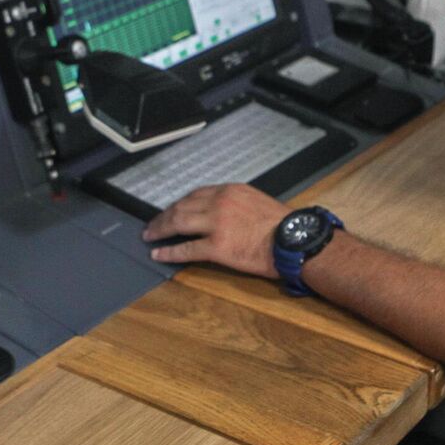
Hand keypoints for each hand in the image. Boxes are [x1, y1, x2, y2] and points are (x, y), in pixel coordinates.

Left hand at [142, 184, 287, 277]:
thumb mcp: (256, 201)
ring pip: (179, 223)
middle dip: (164, 216)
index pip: (195, 194)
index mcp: (229, 191)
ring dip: (160, 230)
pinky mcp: (216, 247)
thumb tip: (222, 213)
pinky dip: (169, 251)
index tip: (171, 209)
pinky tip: (159, 254)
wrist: (294, 240)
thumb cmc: (282, 225)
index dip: (180, 203)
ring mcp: (216, 224)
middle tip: (153, 224)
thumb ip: (235, 203)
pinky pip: (186, 248)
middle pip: (182, 206)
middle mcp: (219, 203)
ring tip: (150, 236)